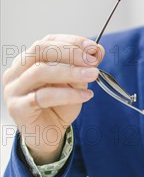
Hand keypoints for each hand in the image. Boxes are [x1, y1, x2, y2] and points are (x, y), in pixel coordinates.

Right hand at [2, 34, 104, 164]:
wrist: (48, 135)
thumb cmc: (59, 106)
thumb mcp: (75, 83)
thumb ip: (82, 67)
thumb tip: (97, 51)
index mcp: (28, 60)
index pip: (48, 41)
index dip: (72, 42)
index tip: (94, 48)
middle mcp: (16, 71)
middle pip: (40, 50)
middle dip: (70, 53)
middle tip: (92, 61)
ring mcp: (14, 89)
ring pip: (40, 71)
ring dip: (71, 72)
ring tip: (92, 75)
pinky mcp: (18, 108)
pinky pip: (43, 96)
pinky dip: (68, 94)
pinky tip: (85, 95)